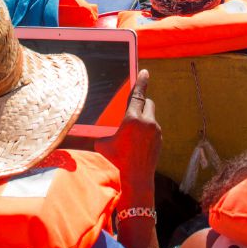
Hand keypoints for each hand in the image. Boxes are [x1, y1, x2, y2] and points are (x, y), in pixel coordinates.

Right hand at [94, 69, 160, 204]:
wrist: (137, 176)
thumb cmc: (117, 159)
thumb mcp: (103, 144)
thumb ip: (101, 133)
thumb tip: (86, 132)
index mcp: (132, 119)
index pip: (137, 95)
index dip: (141, 81)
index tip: (144, 71)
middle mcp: (147, 121)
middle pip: (147, 103)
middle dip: (141, 103)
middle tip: (133, 111)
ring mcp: (156, 130)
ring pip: (151, 116)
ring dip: (143, 119)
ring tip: (133, 134)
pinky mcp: (160, 138)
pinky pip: (153, 128)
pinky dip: (146, 131)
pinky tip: (138, 143)